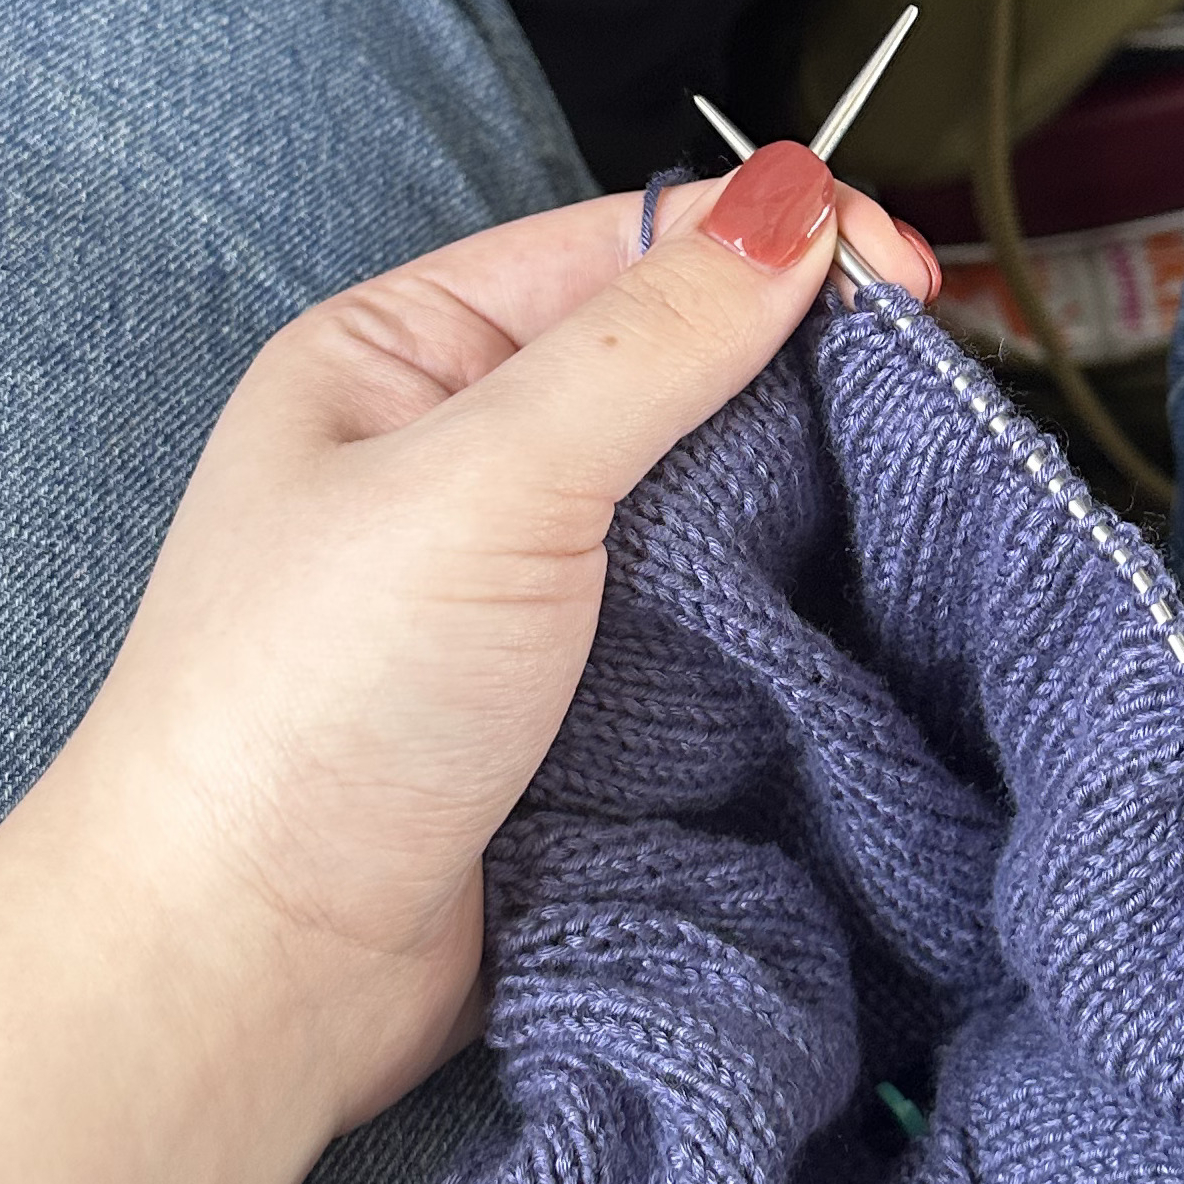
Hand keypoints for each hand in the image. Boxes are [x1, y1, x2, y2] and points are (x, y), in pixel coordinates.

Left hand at [62, 150, 938, 1167]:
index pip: (623, 245)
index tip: (915, 285)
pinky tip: (845, 626)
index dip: (775, 246)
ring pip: (704, 506)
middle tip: (937, 406)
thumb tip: (795, 211)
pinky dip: (773, 626)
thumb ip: (652, 342)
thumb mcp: (486, 481)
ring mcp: (512, 589)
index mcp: (400, 353)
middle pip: (678, 368)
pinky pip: (700, 630)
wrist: (246, 971)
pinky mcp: (564, 708)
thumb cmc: (304, 707)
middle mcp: (454, 455)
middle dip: (806, 379)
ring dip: (801, 512)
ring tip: (916, 516)